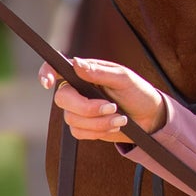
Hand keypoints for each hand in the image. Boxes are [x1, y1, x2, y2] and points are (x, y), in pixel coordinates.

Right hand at [39, 56, 165, 138]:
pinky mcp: (83, 127)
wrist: (149, 117)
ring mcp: (78, 110)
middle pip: (62, 99)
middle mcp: (76, 90)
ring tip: (120, 118)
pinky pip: (79, 133)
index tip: (48, 83)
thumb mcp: (123, 78)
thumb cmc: (137, 92)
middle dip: (87, 108)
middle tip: (112, 107)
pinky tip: (114, 125)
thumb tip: (76, 63)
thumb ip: (99, 72)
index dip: (45, 73)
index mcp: (84, 72)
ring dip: (99, 122)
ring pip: (72, 119)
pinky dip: (99, 131)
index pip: (56, 69)